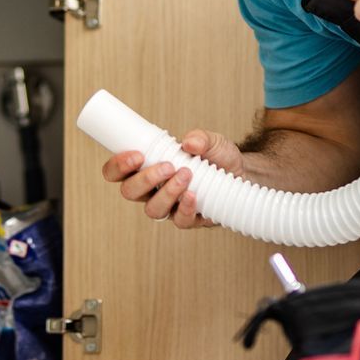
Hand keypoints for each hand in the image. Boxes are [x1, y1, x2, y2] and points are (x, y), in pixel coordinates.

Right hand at [100, 129, 244, 229]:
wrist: (242, 174)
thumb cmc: (217, 156)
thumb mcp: (210, 141)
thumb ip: (200, 138)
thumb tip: (189, 143)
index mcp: (146, 168)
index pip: (117, 172)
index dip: (118, 166)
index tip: (136, 155)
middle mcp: (152, 190)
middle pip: (130, 192)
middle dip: (144, 180)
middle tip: (167, 166)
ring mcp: (169, 206)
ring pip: (152, 210)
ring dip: (167, 193)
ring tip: (186, 175)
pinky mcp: (188, 218)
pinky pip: (179, 220)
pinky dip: (185, 208)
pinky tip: (194, 196)